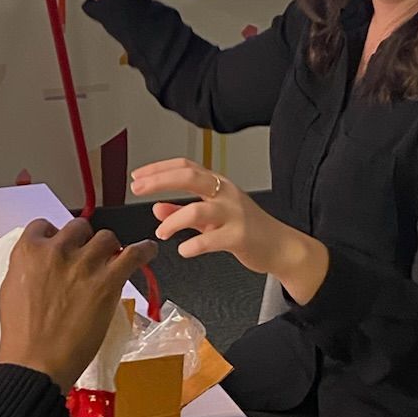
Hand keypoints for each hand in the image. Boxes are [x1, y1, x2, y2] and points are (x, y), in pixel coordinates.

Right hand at [0, 218, 156, 391]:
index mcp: (29, 251)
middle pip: (79, 228)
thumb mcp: (10, 288)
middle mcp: (57, 250)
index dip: (56, 236)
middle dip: (83, 240)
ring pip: (106, 238)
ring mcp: (85, 264)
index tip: (62, 246)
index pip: (45, 226)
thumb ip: (27, 266)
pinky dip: (144, 250)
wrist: (35, 361)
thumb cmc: (20, 333)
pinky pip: (134, 254)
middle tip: (85, 258)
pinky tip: (147, 251)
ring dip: (108, 248)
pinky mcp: (108, 281)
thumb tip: (41, 261)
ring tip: (110, 261)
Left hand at [130, 159, 329, 302]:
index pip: (185, 166)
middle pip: (189, 176)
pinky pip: (211, 239)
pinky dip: (193, 245)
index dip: (159, 168)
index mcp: (218, 185)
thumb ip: (183, 211)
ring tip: (161, 232)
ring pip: (198, 209)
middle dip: (159, 181)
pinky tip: (184, 250)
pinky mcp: (240, 236)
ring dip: (173, 221)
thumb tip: (156, 208)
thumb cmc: (247, 229)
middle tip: (137, 189)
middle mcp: (225, 193)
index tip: (137, 176)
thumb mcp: (211, 217)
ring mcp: (234, 214)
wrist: (280, 246)